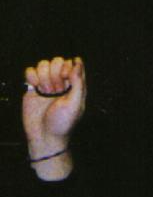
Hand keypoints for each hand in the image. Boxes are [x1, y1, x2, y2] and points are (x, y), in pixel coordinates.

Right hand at [22, 56, 85, 179]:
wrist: (44, 135)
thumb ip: (78, 82)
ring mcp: (46, 84)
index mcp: (75, 86)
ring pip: (43, 64)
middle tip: (56, 90)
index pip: (72, 64)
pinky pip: (30, 71)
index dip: (67, 67)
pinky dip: (31, 77)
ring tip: (47, 92)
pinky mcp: (32, 87)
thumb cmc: (63, 123)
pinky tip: (35, 89)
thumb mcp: (75, 104)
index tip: (65, 79)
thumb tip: (77, 62)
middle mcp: (61, 83)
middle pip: (56, 61)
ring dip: (44, 77)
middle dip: (55, 73)